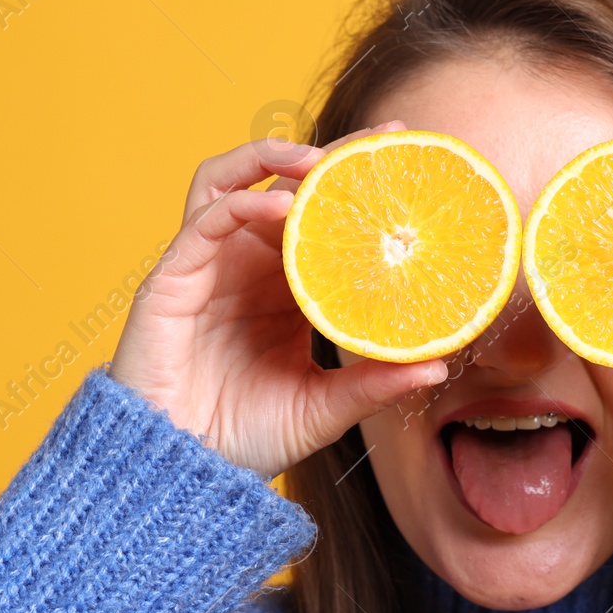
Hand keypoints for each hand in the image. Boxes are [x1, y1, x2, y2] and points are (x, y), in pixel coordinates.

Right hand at [110, 122, 447, 478]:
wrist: (182, 472)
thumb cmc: (245, 439)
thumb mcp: (324, 408)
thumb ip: (373, 384)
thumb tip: (440, 365)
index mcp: (283, 288)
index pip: (320, 216)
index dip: (354, 182)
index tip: (405, 158)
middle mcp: (244, 267)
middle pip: (282, 185)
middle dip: (328, 156)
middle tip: (380, 140)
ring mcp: (206, 267)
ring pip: (231, 183)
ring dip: (270, 158)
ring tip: (318, 160)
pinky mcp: (171, 280)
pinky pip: (204, 222)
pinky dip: (242, 204)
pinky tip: (280, 206)